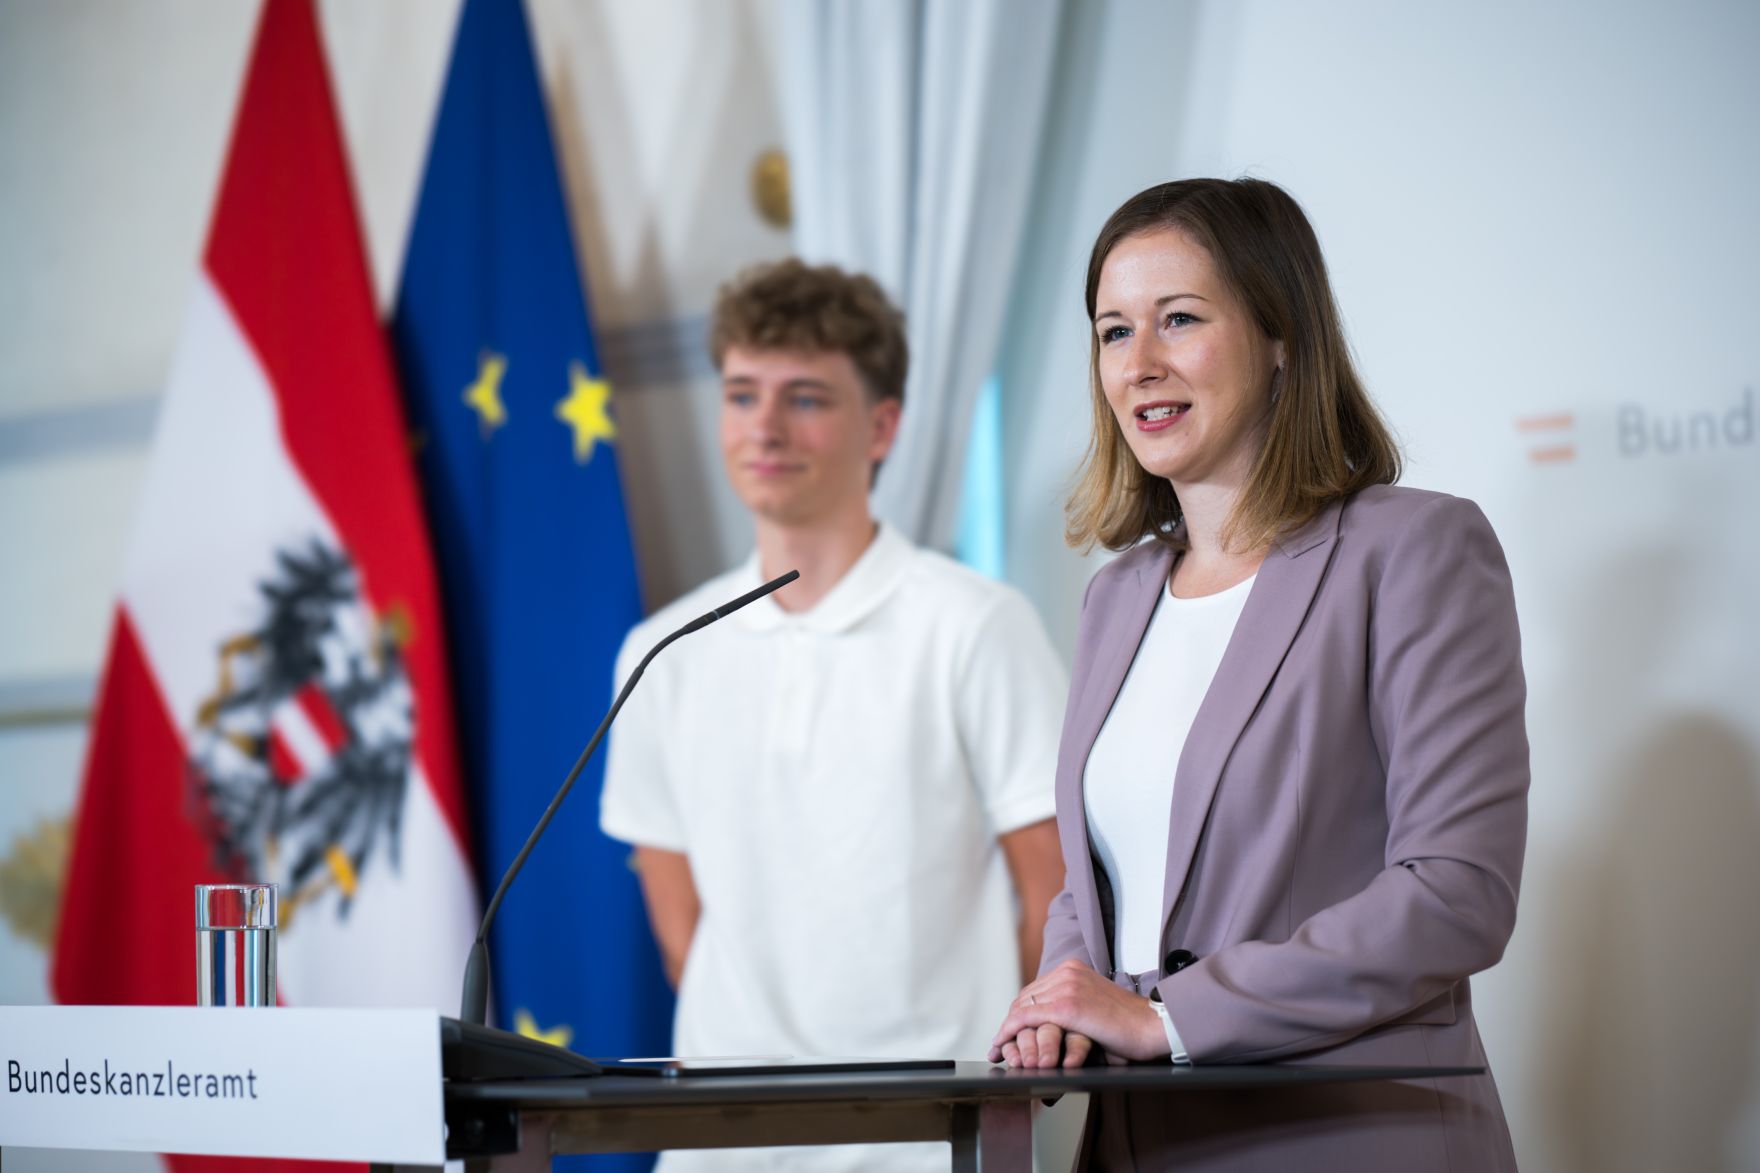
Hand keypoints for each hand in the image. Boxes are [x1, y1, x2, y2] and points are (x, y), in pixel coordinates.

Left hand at [988, 958, 1168, 1065]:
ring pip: (1022, 1008)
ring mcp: (1066, 987)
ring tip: (999, 1050)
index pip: (1034, 990)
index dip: (1017, 1012)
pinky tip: (1002, 1045)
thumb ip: (1071, 1009)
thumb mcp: (1093, 1008)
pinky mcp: (1067, 1006)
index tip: (1006, 1031)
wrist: (1153, 1026)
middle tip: (998, 1045)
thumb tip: (1047, 1028)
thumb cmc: (1128, 1027)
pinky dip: (1010, 1032)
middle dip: (1009, 1023)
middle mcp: (1067, 972)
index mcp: (1073, 969)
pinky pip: (1027, 1018)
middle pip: (1025, 998)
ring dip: (1008, 1031)